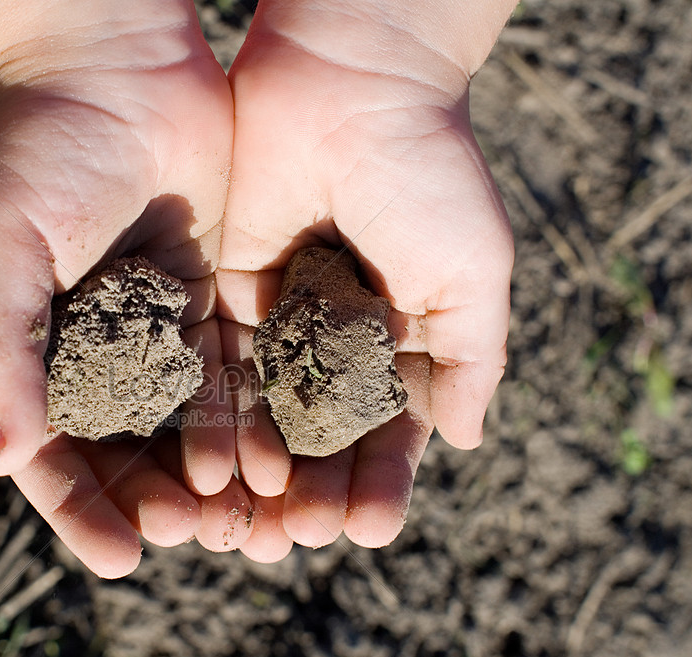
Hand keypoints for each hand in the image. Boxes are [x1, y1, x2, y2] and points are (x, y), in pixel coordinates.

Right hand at [0, 1, 241, 576]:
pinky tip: (273, 464)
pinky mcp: (209, 301)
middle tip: (194, 538)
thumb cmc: (39, 153)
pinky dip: (247, 423)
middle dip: (155, 503)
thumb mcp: (1, 253)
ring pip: (181, 429)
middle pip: (124, 455)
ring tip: (245, 524)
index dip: (81, 511)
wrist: (116, 66)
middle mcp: (92, 355)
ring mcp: (153, 332)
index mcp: (30, 354)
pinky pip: (229, 377)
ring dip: (209, 481)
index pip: (52, 455)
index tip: (119, 558)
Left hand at [217, 1, 515, 557]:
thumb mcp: (472, 272)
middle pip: (321, 437)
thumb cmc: (428, 171)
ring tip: (254, 529)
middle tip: (299, 541)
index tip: (370, 530)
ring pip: (267, 417)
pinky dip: (220, 423)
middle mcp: (335, 338)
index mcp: (400, 337)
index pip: (388, 430)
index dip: (381, 481)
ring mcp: (278, 318)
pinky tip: (218, 473)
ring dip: (262, 477)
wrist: (352, 79)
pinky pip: (219, 369)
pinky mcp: (225, 291)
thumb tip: (466, 442)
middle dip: (312, 491)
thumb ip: (473, 358)